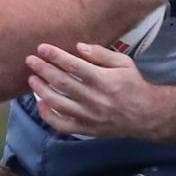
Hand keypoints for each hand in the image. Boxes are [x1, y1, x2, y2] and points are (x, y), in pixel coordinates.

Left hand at [26, 40, 152, 138]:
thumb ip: (101, 54)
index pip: (74, 66)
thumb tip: (78, 46)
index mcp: (103, 80)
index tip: (41, 48)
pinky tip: (41, 104)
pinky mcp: (86, 129)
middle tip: (30, 60)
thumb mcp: (124, 63)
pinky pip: (61, 124)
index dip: (55, 56)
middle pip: (61, 83)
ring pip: (58, 103)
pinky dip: (48, 115)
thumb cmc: (133, 85)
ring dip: (41, 90)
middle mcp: (93, 98)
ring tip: (32, 79)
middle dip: (43, 69)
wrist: (145, 115)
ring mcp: (88, 116)